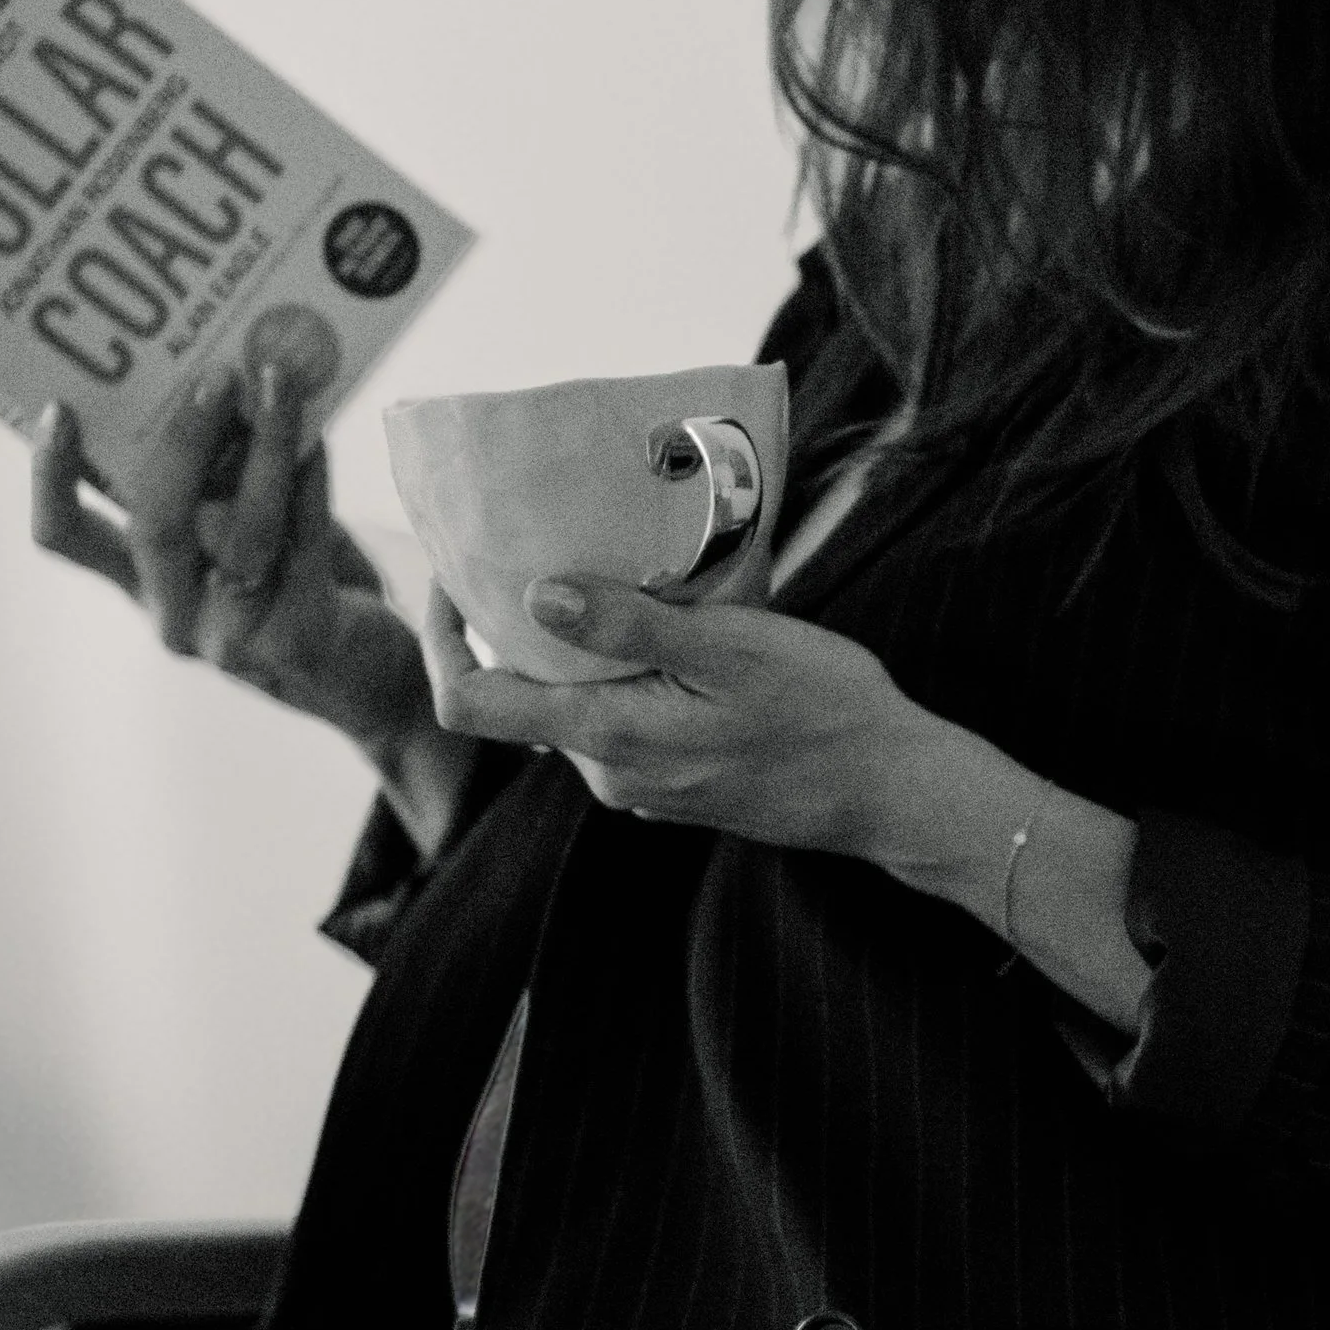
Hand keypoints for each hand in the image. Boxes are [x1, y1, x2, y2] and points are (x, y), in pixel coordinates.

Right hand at [34, 372, 475, 851]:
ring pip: (239, 532)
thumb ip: (220, 475)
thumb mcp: (242, 526)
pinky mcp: (296, 640)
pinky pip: (302, 545)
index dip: (52, 479)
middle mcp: (174, 615)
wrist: (370, 676)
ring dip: (263, 448)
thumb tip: (223, 377)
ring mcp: (231, 638)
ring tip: (281, 385)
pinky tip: (320, 436)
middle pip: (157, 526)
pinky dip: (311, 483)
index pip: (67, 537)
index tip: (58, 408)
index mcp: (141, 582)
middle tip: (216, 376)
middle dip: (185, 441)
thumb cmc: (298, 581)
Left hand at [420, 573, 929, 854]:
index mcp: (606, 736)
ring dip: (580, 642)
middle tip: (545, 539)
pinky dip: (621, 669)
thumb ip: (630, 626)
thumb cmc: (823, 712)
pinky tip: (669, 625)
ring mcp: (638, 783)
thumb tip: (535, 596)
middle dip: (516, 621)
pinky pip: (617, 717)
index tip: (452, 572)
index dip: (438, 635)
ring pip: (572, 702)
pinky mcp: (670, 782)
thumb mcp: (731, 648)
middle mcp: (606, 771)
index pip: (466, 701)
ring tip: (620, 571)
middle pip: (516, 693)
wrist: (892, 790)